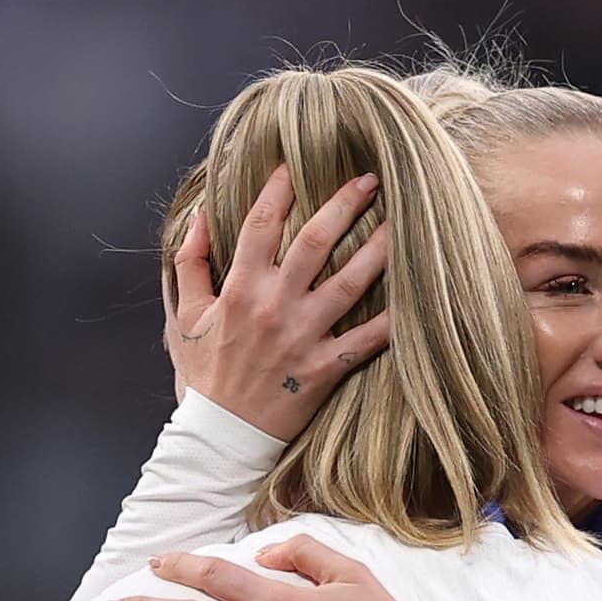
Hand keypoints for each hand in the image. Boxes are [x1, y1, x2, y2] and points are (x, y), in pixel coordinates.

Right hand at [163, 167, 391, 440]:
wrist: (219, 437)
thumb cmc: (204, 375)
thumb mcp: (184, 315)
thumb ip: (190, 262)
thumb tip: (201, 214)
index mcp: (240, 288)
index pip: (262, 223)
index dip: (280, 187)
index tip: (295, 163)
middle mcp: (275, 306)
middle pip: (315, 242)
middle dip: (343, 204)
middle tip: (369, 177)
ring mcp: (303, 337)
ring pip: (349, 284)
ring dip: (378, 249)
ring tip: (402, 221)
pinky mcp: (324, 369)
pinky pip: (366, 341)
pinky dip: (393, 320)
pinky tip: (417, 296)